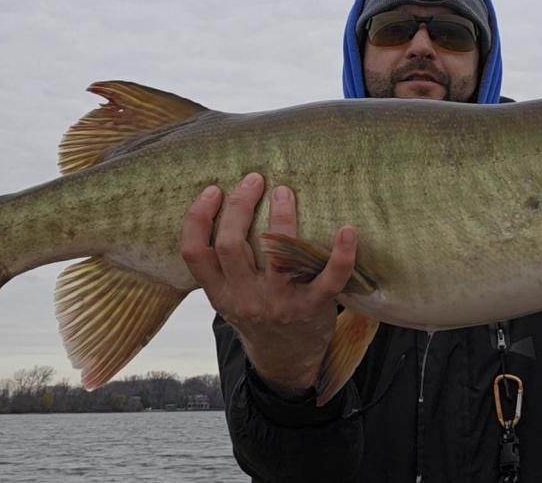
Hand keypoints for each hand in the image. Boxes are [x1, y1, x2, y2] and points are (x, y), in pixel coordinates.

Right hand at [180, 172, 357, 396]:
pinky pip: (330, 279)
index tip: (213, 190)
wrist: (287, 360)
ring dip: (281, 217)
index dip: (198, 218)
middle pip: (230, 245)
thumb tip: (225, 204)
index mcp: (219, 293)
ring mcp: (280, 303)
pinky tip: (347, 230)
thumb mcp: (229, 297)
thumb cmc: (258, 314)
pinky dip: (341, 254)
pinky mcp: (314, 307)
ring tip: (284, 192)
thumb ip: (223, 264)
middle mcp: (245, 298)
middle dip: (239, 205)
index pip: (194, 253)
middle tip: (254, 180)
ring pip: (276, 255)